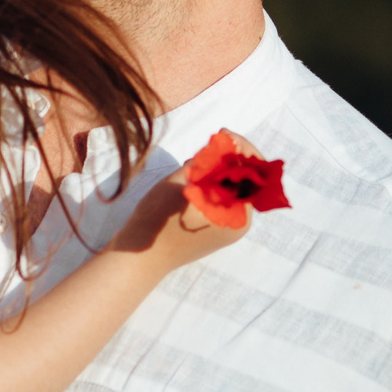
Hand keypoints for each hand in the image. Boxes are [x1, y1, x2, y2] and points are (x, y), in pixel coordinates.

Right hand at [108, 133, 264, 269]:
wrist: (139, 257)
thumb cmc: (157, 220)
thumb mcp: (180, 182)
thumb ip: (206, 162)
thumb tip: (223, 144)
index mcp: (237, 214)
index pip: (252, 174)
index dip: (241, 149)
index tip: (224, 133)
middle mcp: (239, 224)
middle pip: (243, 182)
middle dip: (229, 160)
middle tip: (210, 144)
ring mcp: (228, 230)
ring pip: (231, 191)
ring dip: (219, 172)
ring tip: (197, 162)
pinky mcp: (215, 232)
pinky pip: (222, 202)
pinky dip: (212, 186)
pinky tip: (194, 179)